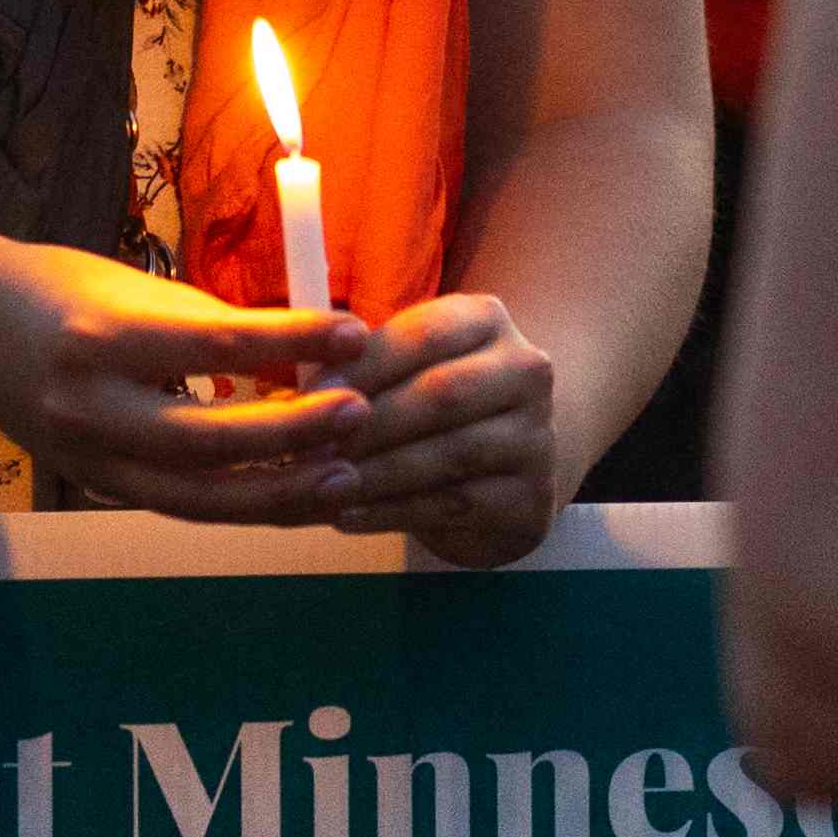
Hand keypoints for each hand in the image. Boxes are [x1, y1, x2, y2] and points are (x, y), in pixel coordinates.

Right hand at [0, 240, 372, 517]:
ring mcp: (89, 461)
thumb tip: (308, 349)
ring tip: (346, 478)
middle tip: (360, 415)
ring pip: (198, 498)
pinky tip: (300, 492)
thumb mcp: (134, 288)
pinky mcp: (98, 486)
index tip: (355, 332)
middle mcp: (90, 409)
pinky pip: (184, 505)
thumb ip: (212, 324)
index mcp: (102, 340)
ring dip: (279, 493)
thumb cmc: (60, 289)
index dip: (292, 340)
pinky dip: (245, 502)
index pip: (215, 344)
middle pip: (207, 441)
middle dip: (292, 435)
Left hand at [308, 289, 562, 569]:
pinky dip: (394, 511)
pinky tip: (349, 515)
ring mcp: (537, 434)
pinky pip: (455, 503)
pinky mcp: (531, 495)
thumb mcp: (404, 372)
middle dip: (369, 424)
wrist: (502, 468)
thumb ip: (361, 370)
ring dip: (378, 472)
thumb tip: (299, 396)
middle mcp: (524, 370)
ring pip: (450, 453)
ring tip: (325, 486)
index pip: (424, 334)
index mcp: (485, 321)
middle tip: (311, 450)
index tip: (309, 397)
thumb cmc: (431, 411)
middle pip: (442, 393)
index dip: (364, 366)